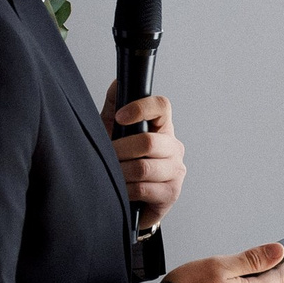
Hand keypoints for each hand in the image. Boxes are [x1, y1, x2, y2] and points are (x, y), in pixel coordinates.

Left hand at [103, 85, 185, 228]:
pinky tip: (121, 191)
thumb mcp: (113, 132)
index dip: (140, 108)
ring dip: (120, 172)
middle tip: (108, 156)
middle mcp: (174, 148)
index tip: (119, 118)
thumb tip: (118, 82)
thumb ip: (115, 106)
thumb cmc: (120, 164)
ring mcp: (176, 171)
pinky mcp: (171, 193)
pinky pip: (143, 188)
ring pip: (144, 167)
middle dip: (120, 150)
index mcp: (162, 128)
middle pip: (149, 141)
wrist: (125, 200)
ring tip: (112, 174)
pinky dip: (126, 190)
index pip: (162, 106)